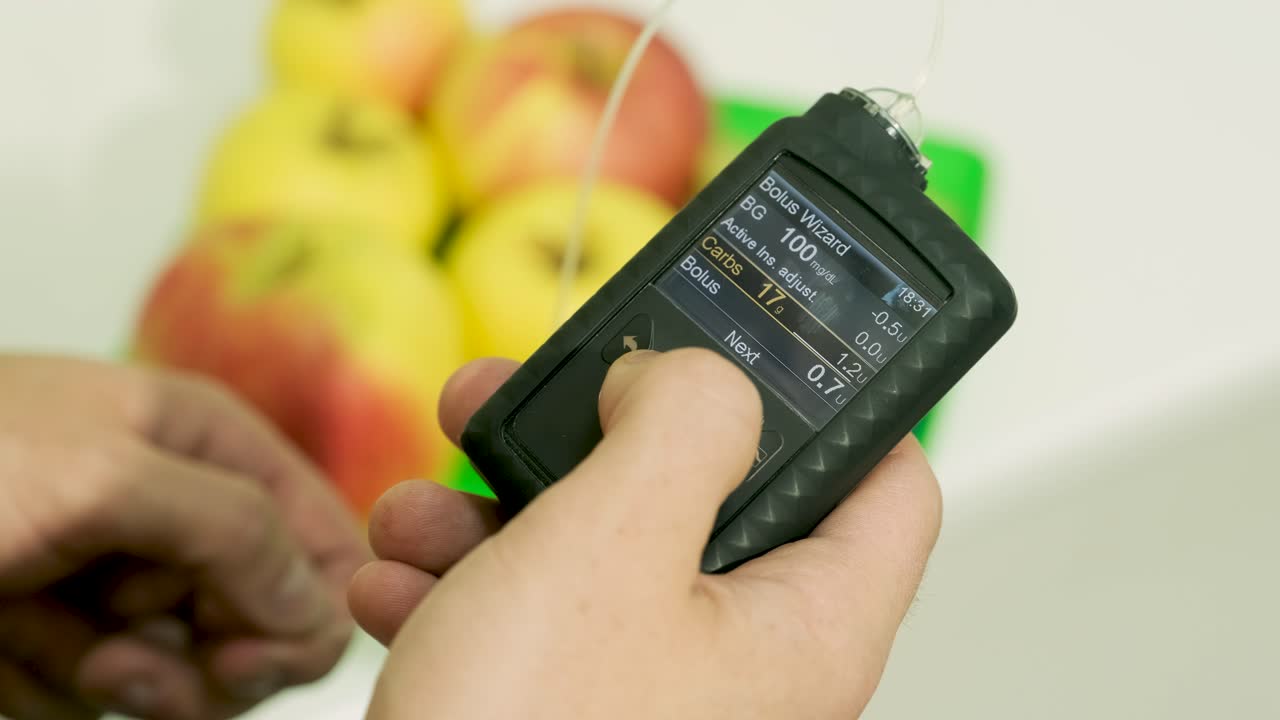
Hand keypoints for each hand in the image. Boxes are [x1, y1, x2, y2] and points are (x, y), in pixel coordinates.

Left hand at [0, 355, 369, 719]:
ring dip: (119, 678)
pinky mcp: (66, 640)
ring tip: (35, 636)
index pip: (321, 538)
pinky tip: (7, 651)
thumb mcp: (104, 476)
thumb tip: (319, 607)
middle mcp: (177, 512)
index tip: (243, 653)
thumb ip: (236, 529)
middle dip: (198, 653)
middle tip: (122, 656)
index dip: (305, 604)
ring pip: (190, 674)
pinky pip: (112, 699)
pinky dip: (60, 691)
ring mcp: (120, 581)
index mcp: (206, 443)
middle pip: (264, 620)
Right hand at [350, 349, 941, 718]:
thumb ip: (684, 425)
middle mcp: (742, 663)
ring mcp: (649, 690)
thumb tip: (690, 376)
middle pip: (709, 496)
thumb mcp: (615, 545)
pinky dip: (464, 583)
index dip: (842, 398)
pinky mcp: (568, 708)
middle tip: (536, 392)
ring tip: (425, 505)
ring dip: (500, 506)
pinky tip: (397, 580)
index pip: (888, 485)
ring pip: (599, 548)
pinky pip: (533, 616)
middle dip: (603, 437)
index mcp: (804, 629)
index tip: (766, 340)